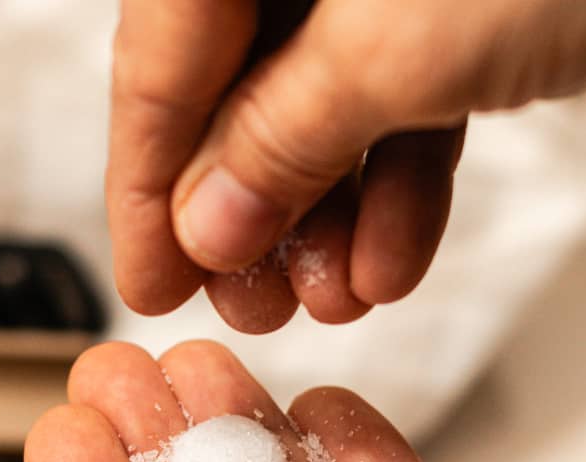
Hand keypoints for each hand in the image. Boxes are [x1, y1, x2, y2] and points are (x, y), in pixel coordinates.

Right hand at [107, 0, 585, 332]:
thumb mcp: (391, 54)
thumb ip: (279, 140)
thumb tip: (206, 224)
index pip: (158, 66)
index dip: (146, 189)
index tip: (149, 285)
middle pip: (233, 100)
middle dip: (248, 222)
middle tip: (250, 309)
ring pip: (315, 119)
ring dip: (324, 223)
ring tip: (335, 301)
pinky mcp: (440, 17)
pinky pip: (393, 114)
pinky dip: (392, 191)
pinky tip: (392, 261)